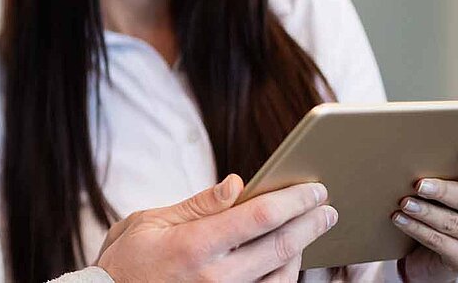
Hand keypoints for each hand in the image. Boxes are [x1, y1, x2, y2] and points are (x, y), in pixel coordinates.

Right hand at [95, 174, 337, 282]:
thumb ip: (201, 204)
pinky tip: (287, 257)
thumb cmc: (130, 259)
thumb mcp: (153, 221)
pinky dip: (284, 273)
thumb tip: (238, 184)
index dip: (294, 200)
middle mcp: (216, 277)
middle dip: (310, 224)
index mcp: (195, 246)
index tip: (314, 189)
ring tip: (308, 229)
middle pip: (281, 247)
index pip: (260, 218)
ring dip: (301, 250)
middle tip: (327, 208)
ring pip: (282, 275)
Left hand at [393, 149, 457, 282]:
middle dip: (443, 191)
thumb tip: (418, 155)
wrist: (439, 250)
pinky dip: (417, 229)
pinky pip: (440, 242)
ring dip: (425, 212)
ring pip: (452, 223)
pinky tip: (400, 219)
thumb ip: (449, 171)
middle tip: (419, 184)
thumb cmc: (447, 206)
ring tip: (404, 203)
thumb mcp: (454, 186)